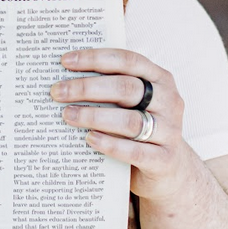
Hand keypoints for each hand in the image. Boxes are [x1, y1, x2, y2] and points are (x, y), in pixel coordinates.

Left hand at [52, 48, 197, 200]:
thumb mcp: (133, 103)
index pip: (127, 60)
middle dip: (87, 88)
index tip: (66, 61)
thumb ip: (110, 88)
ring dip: (94, 116)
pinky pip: (135, 151)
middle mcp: (169, 101)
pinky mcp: (165, 159)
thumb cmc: (141, 127)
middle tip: (58, 92)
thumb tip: (66, 79)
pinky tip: (89, 138)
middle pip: (126, 88)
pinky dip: (110, 144)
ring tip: (67, 115)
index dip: (95, 58)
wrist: (169, 169)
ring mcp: (170, 130)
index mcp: (160, 78)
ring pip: (129, 120)